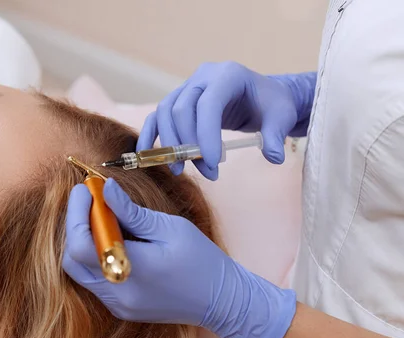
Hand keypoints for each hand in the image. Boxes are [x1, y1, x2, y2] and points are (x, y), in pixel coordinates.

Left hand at [63, 179, 296, 337]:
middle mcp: (119, 293)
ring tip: (100, 216)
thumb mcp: (170, 228)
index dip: (76, 214)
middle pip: (72, 260)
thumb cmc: (202, 260)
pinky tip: (111, 239)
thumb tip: (106, 189)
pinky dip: (94, 256)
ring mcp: (118, 305)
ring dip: (83, 241)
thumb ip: (132, 212)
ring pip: (79, 272)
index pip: (81, 244)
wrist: (222, 301)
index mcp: (133, 270)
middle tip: (89, 201)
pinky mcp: (121, 309)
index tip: (84, 189)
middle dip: (74, 226)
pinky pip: (94, 281)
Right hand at [138, 62, 316, 179]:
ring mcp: (186, 87)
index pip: (209, 103)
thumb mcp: (281, 117)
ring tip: (182, 170)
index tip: (214, 163)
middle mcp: (202, 77)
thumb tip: (273, 156)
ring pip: (165, 113)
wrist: (261, 98)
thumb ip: (276, 135)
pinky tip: (147, 156)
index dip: (207, 134)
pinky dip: (150, 135)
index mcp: (228, 74)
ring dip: (170, 144)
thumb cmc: (271, 105)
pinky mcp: (177, 101)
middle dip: (190, 144)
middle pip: (182, 109)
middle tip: (209, 171)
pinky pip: (157, 117)